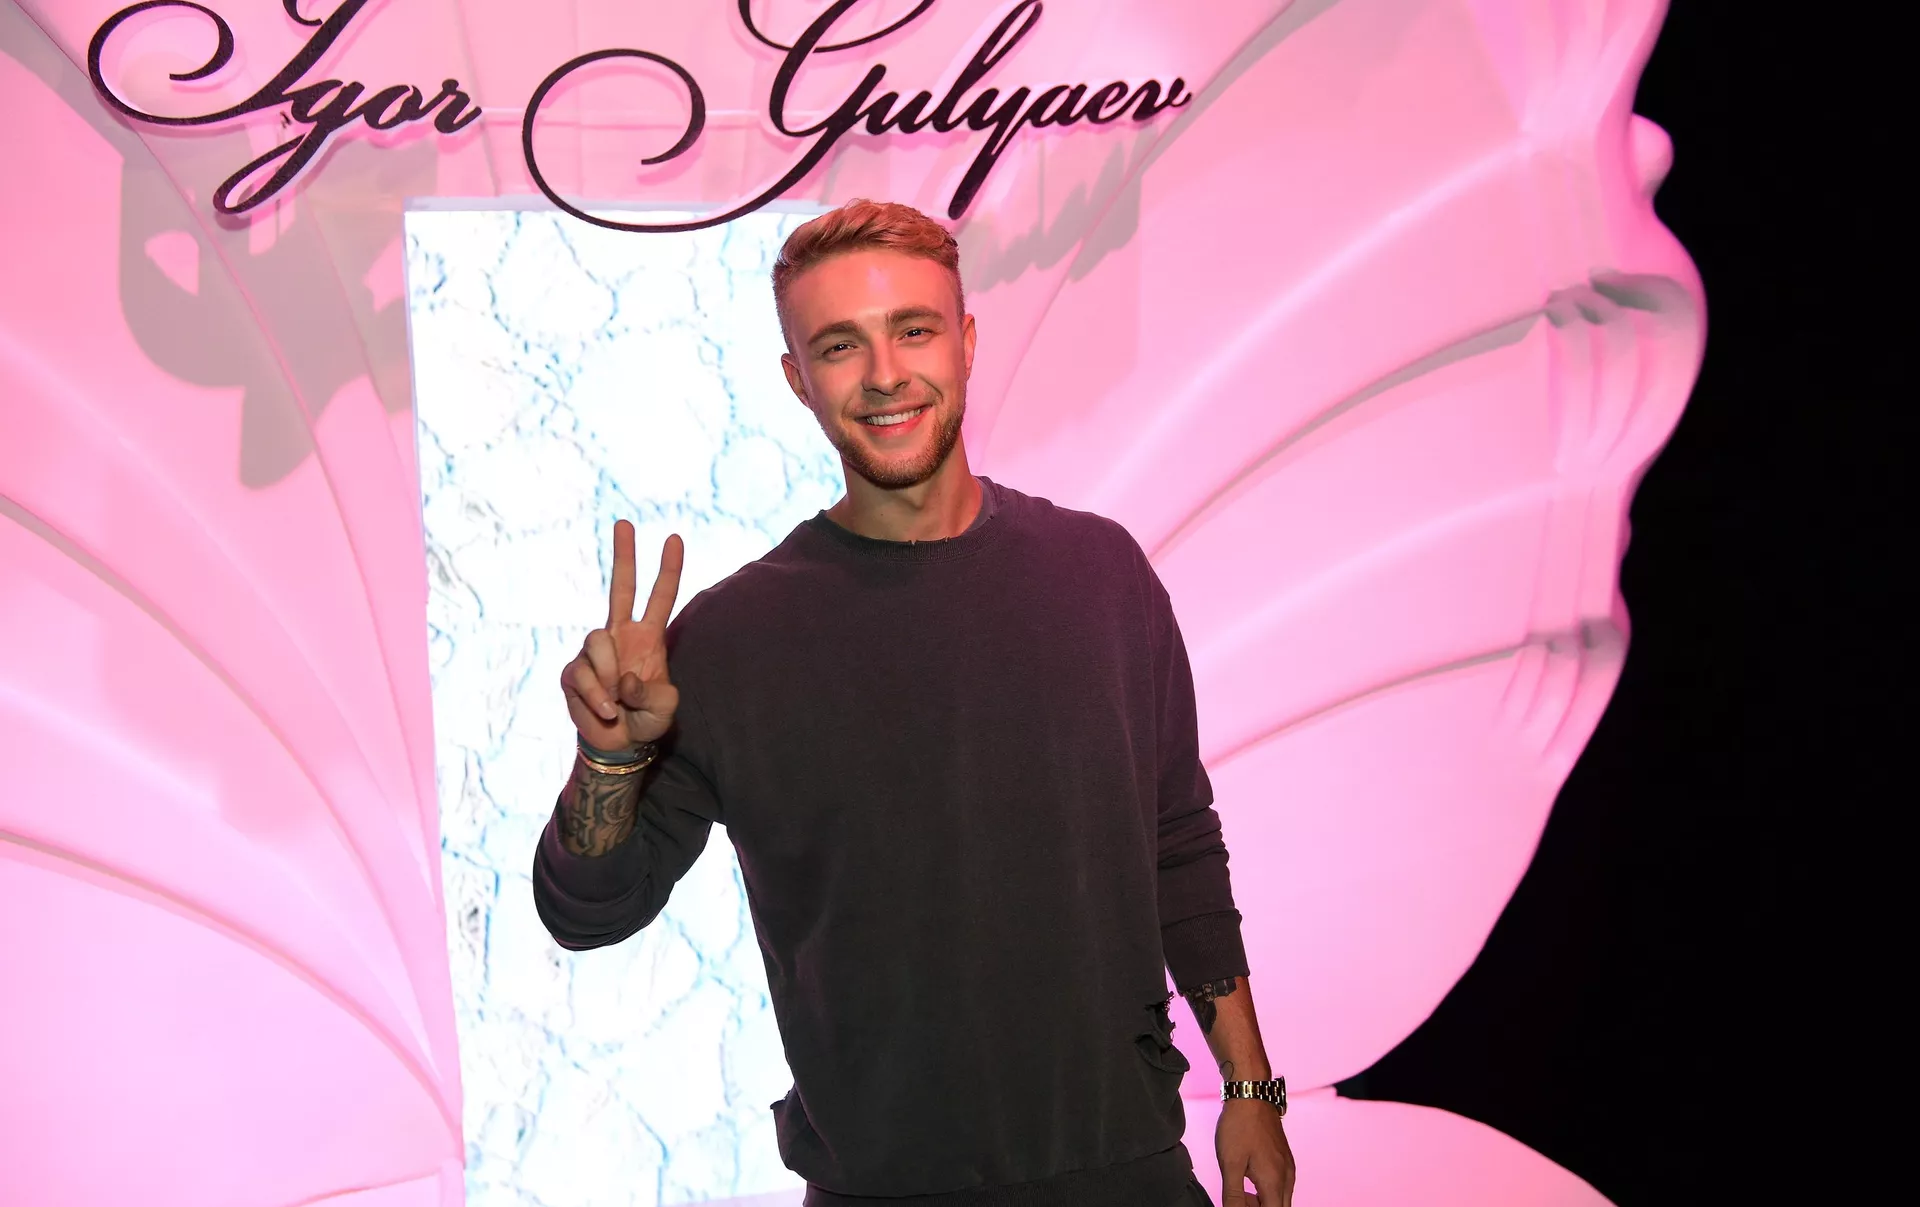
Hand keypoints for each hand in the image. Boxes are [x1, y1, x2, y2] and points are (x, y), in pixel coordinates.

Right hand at [561, 520, 684, 750]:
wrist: (618, 743)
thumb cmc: (645, 720)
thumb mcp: (664, 710)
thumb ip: (654, 694)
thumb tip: (626, 678)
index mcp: (648, 637)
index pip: (659, 597)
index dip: (668, 570)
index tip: (674, 538)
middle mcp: (620, 635)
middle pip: (620, 588)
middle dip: (624, 555)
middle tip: (625, 522)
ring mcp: (594, 652)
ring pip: (596, 641)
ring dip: (609, 675)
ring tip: (618, 702)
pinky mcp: (573, 672)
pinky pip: (583, 674)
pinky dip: (598, 696)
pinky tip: (607, 709)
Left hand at [1217, 1100, 1293, 1206]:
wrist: (1251, 1094)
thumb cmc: (1239, 1126)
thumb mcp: (1230, 1163)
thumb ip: (1233, 1195)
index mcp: (1275, 1182)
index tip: (1238, 1203)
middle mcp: (1287, 1177)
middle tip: (1237, 1198)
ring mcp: (1288, 1167)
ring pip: (1280, 1198)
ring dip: (1261, 1201)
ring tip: (1239, 1187)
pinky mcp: (1284, 1159)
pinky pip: (1280, 1185)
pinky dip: (1266, 1190)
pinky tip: (1248, 1178)